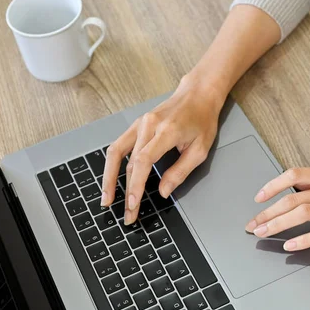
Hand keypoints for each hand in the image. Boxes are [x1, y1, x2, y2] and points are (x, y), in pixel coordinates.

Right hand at [102, 76, 224, 223]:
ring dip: (110, 179)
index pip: (143, 161)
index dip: (136, 185)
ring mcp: (139, 123)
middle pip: (129, 163)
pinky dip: (112, 165)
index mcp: (166, 131)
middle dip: (127, 192)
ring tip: (107, 199)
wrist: (197, 95)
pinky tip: (110, 179)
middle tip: (128, 214)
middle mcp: (149, 125)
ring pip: (117, 154)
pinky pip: (118, 146)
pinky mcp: (136, 125)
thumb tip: (163, 191)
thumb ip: (180, 171)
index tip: (133, 203)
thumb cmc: (202, 120)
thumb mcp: (200, 149)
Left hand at [245, 166, 309, 250]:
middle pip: (293, 198)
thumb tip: (299, 187)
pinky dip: (303, 240)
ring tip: (263, 233)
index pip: (294, 175)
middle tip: (253, 223)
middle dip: (268, 211)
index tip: (258, 197)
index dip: (272, 186)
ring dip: (278, 224)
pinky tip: (290, 246)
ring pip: (303, 214)